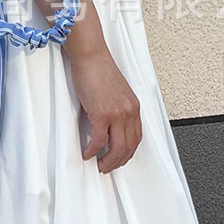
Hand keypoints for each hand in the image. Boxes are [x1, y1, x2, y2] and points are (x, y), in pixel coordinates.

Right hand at [69, 49, 142, 172]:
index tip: (119, 157)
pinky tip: (87, 153)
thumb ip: (116, 108)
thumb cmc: (99, 69)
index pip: (136, 137)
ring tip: (100, 165)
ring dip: (108, 161)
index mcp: (133, 107)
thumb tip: (108, 124)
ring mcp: (116, 114)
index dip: (128, 152)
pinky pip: (98, 140)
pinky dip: (93, 151)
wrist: (91, 57)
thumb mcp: (116, 91)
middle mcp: (129, 112)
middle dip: (118, 161)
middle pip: (128, 147)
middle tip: (108, 166)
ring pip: (117, 148)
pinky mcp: (101, 114)